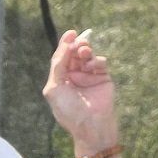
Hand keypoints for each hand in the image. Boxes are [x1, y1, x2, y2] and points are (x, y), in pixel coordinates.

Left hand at [43, 29, 119, 150]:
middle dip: (77, 45)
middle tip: (80, 42)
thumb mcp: (54, 88)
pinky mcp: (103, 78)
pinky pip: (101, 63)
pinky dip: (97, 61)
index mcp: (61, 79)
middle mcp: (75, 76)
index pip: (62, 58)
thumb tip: (65, 46)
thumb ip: (58, 66)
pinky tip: (93, 66)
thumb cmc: (69, 110)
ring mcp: (89, 76)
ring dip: (86, 51)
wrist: (90, 125)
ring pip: (88, 56)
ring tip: (85, 51)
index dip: (65, 44)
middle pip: (75, 54)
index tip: (71, 32)